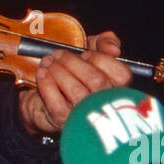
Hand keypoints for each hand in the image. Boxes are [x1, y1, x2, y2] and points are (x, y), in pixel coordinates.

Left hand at [18, 32, 132, 134]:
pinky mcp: (63, 121)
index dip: (101, 59)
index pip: (121, 75)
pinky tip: (42, 72)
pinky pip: (56, 103)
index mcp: (117, 88)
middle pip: (97, 81)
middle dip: (74, 62)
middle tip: (59, 54)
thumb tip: (113, 49)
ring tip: (48, 61)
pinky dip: (47, 83)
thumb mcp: (90, 50)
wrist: (43, 95)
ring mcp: (84, 115)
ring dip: (58, 70)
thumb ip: (106, 42)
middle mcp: (104, 104)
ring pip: (76, 91)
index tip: (85, 54)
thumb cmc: (73, 72)